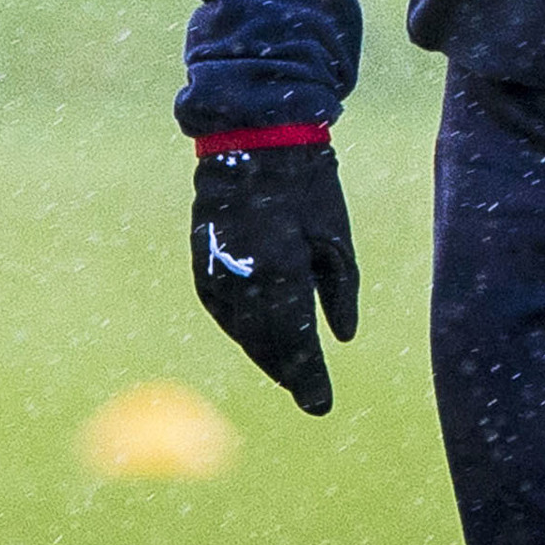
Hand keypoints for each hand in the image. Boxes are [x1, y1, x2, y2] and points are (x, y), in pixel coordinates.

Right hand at [190, 142, 359, 413]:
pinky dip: (243, 328)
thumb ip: (340, 292)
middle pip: (266, 347)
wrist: (251, 139)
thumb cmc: (306, 184)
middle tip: (307, 391)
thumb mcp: (336, 236)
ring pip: (242, 334)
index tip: (322, 405)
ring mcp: (217, 274)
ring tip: (287, 369)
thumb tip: (342, 338)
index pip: (296, 346)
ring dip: (265, 354)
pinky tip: (259, 335)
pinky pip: (224, 313)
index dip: (309, 380)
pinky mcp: (202, 266)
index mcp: (282, 274)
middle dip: (288, 372)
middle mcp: (244, 281)